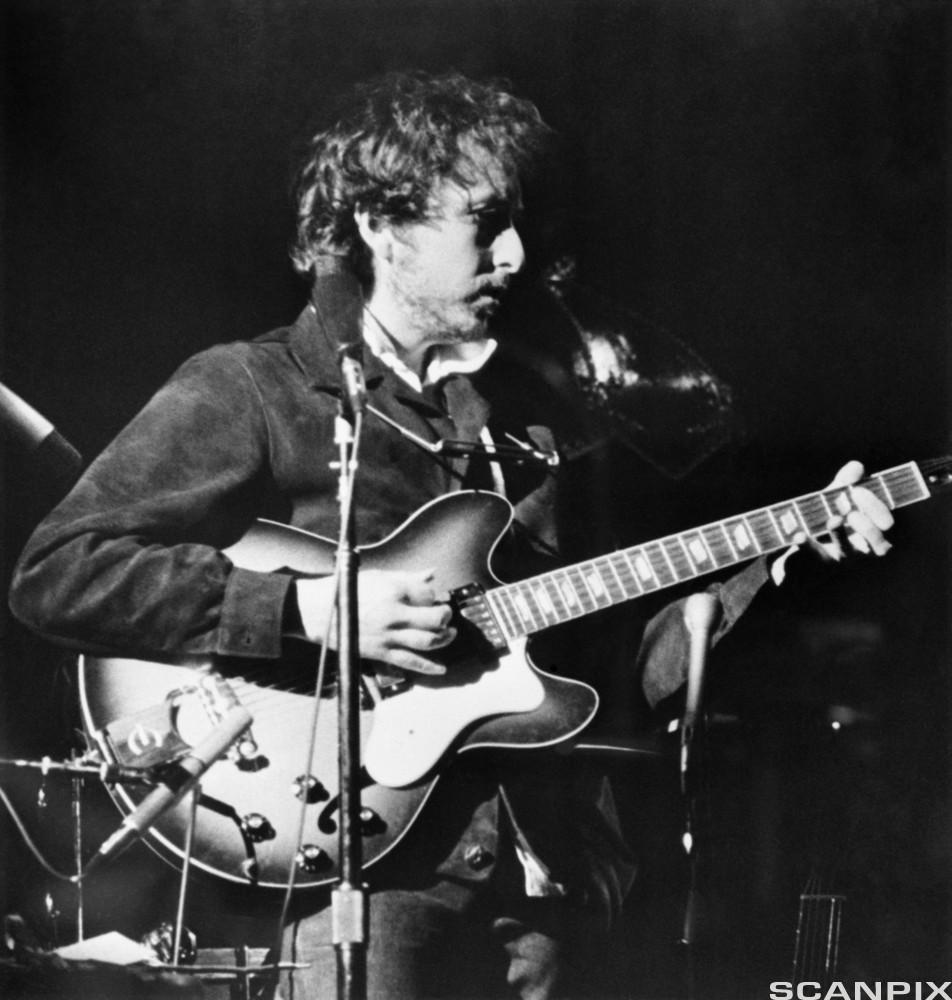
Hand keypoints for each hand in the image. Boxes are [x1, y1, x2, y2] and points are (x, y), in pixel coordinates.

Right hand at [296, 569, 454, 674]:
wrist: (317, 610)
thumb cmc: (348, 589)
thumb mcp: (378, 577)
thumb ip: (408, 576)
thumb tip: (432, 573)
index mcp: (393, 590)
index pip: (428, 593)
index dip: (434, 595)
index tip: (432, 597)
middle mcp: (394, 613)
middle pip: (434, 618)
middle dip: (445, 617)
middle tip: (446, 615)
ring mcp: (388, 635)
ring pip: (427, 641)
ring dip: (444, 638)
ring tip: (449, 634)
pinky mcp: (381, 652)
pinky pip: (410, 661)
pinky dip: (429, 666)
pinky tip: (441, 668)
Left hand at [799, 460, 894, 560]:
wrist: (797, 548)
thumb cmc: (824, 519)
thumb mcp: (835, 499)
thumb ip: (846, 483)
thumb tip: (857, 466)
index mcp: (872, 530)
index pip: (885, 522)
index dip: (876, 508)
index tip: (856, 492)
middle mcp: (862, 549)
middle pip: (878, 543)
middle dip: (867, 526)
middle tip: (851, 513)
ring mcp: (841, 559)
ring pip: (849, 553)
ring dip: (841, 535)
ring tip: (833, 520)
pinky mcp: (817, 565)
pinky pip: (815, 557)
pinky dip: (808, 546)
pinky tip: (799, 535)